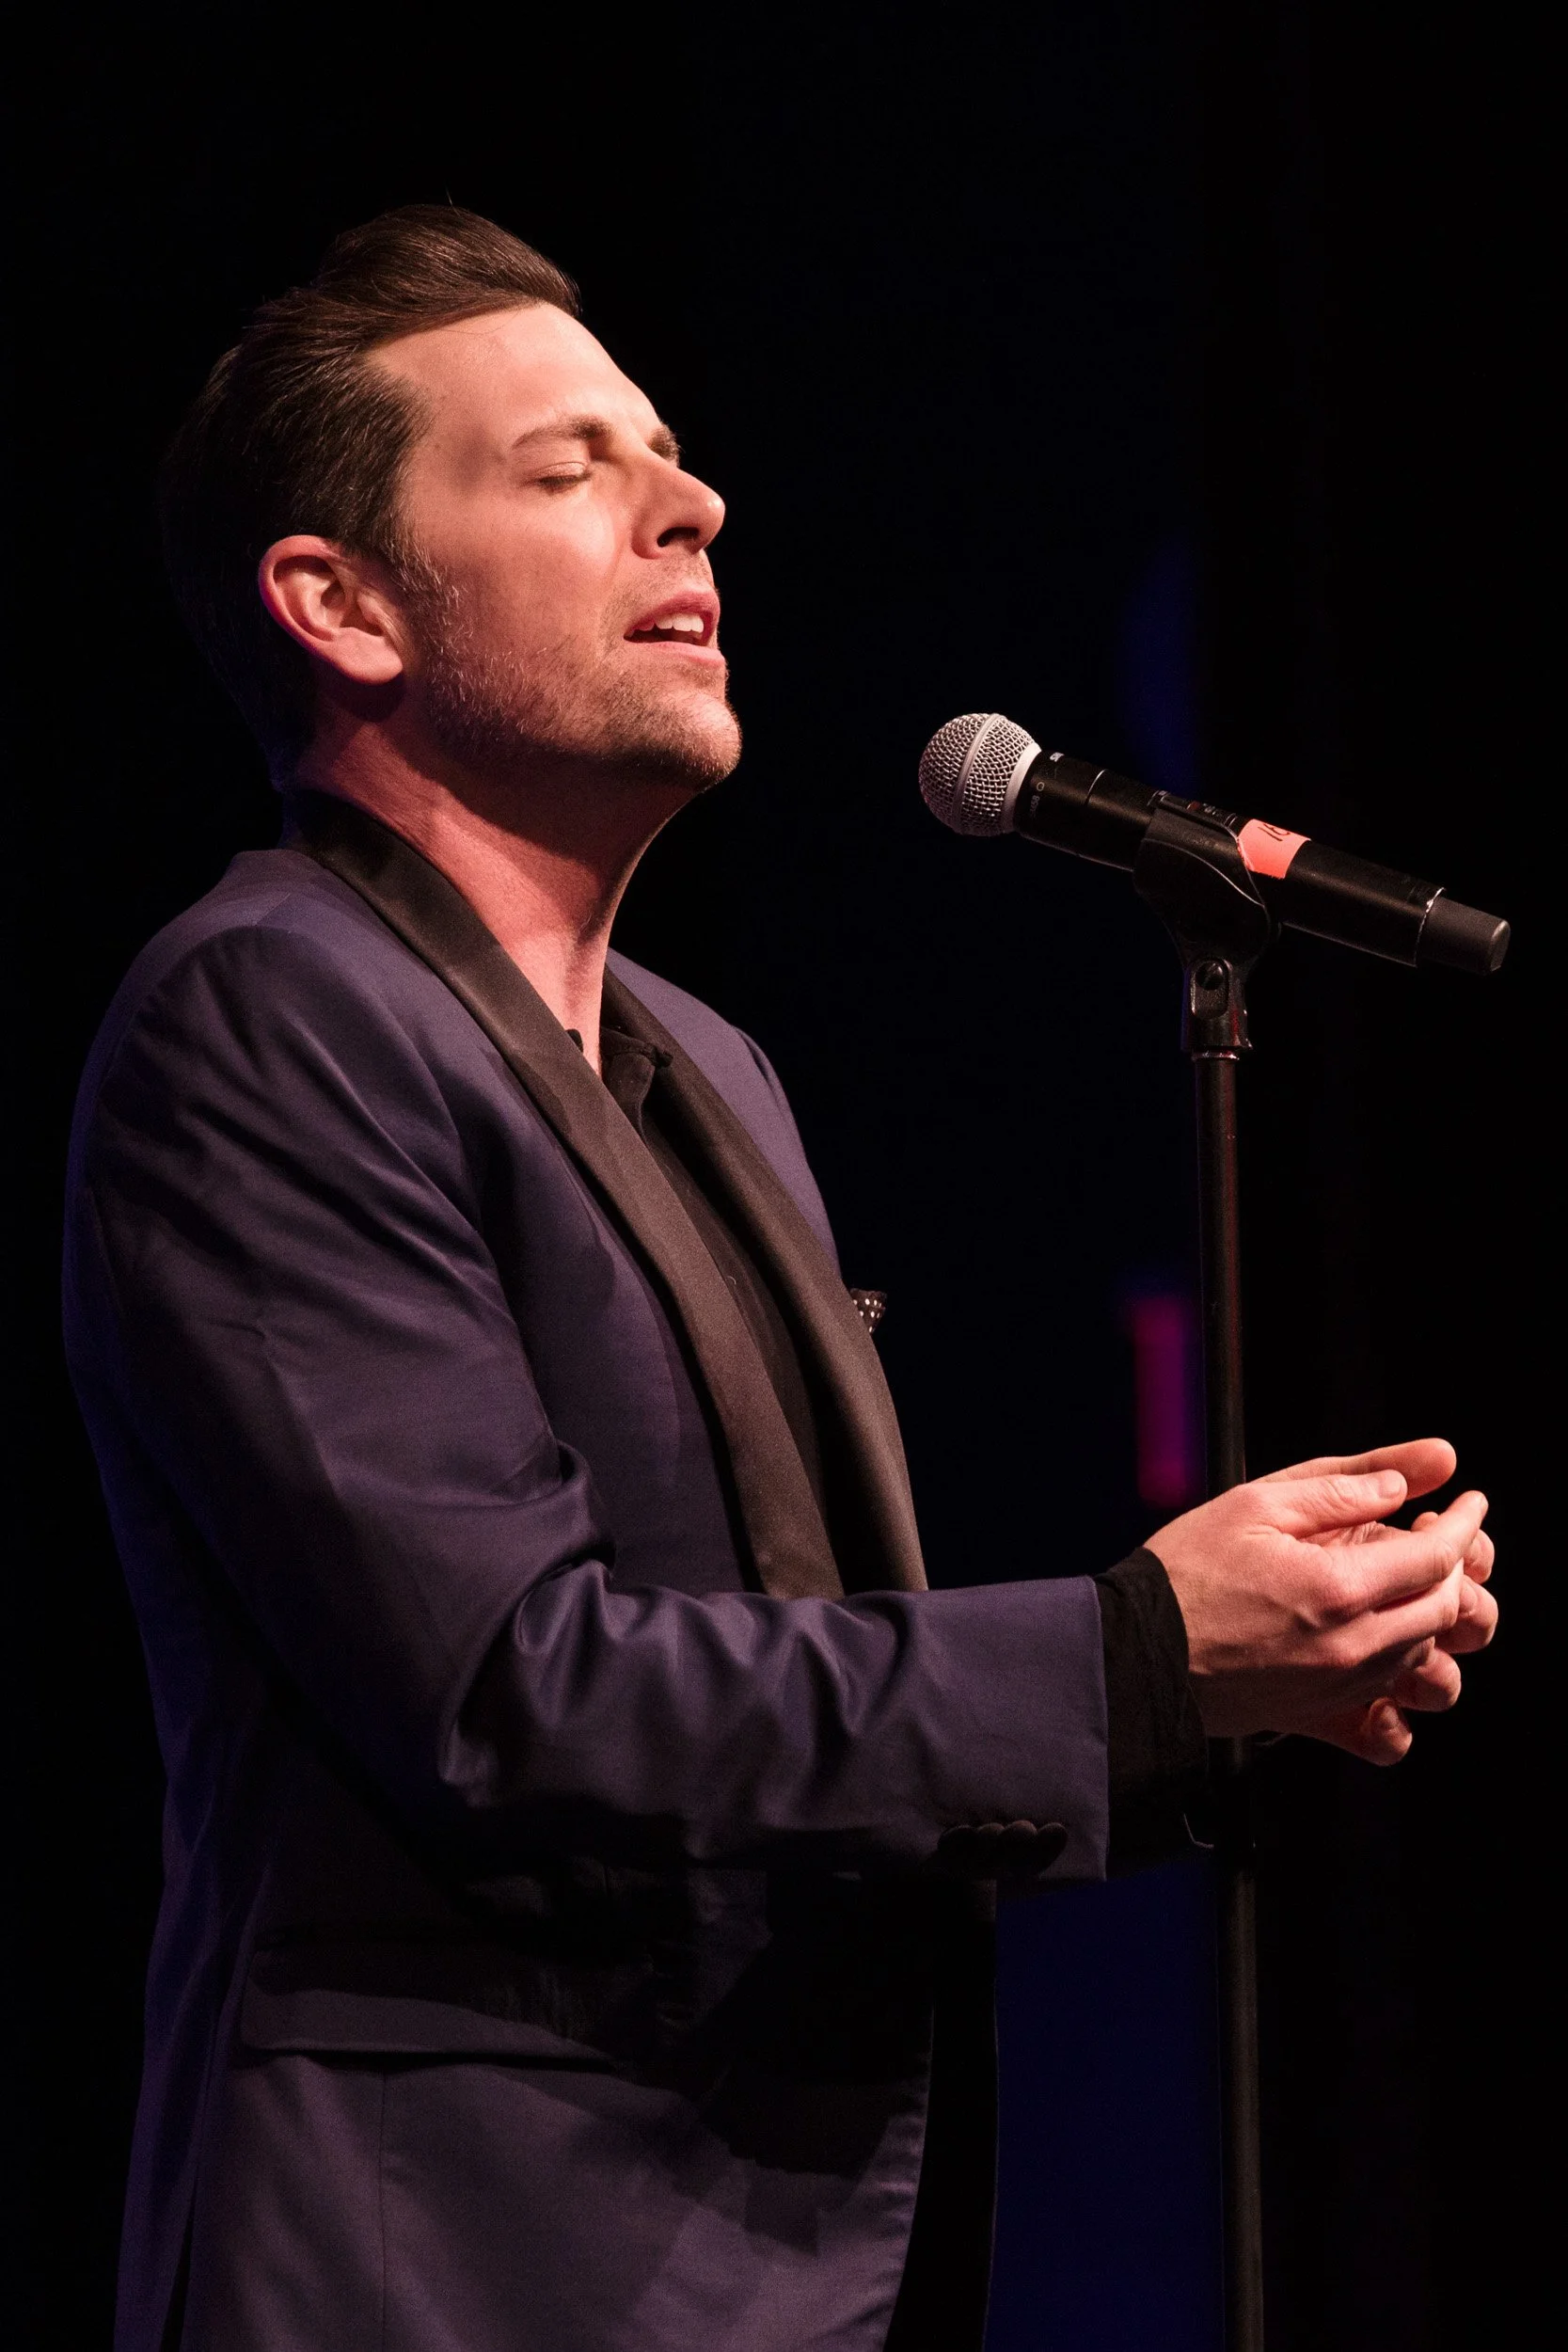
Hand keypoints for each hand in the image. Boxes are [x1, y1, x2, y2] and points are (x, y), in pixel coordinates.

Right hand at [1146, 1439, 1495, 1756]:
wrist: (1137, 1653)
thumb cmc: (1185, 1573)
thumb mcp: (1256, 1504)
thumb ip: (1344, 1487)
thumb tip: (1414, 1478)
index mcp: (1338, 1586)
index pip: (1438, 1554)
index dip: (1465, 1522)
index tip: (1469, 1501)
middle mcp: (1352, 1646)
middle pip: (1447, 1607)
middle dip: (1454, 1566)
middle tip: (1432, 1534)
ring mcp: (1340, 1687)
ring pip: (1429, 1657)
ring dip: (1431, 1619)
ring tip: (1403, 1590)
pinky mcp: (1322, 1717)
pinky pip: (1395, 1721)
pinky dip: (1403, 1688)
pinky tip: (1384, 1655)